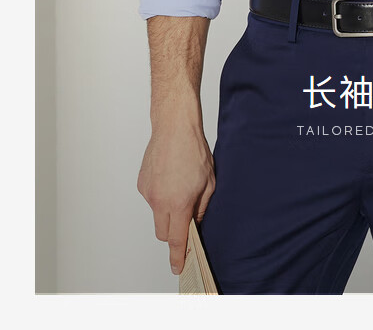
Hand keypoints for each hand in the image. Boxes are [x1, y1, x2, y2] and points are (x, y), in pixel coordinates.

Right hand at [137, 120, 215, 274]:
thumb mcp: (209, 182)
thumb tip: (196, 222)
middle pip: (163, 233)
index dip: (177, 257)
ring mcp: (148, 193)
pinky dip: (160, 195)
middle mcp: (159, 201)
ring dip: (167, 210)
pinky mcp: (141, 184)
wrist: (174, 127)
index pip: (176, 240)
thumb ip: (202, 207)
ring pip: (157, 214)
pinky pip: (152, 198)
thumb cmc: (194, 150)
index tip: (178, 267)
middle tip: (186, 220)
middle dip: (173, 233)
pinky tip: (170, 177)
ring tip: (179, 185)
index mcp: (178, 204)